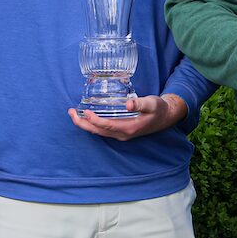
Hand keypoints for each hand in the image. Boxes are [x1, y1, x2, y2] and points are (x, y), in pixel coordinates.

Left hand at [69, 94, 187, 140]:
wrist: (166, 117)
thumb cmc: (159, 109)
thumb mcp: (152, 103)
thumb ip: (141, 103)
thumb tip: (129, 104)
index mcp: (128, 128)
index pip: (106, 126)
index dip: (94, 120)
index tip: (85, 111)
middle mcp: (122, 134)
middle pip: (97, 131)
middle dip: (82, 123)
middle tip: (70, 112)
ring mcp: (121, 134)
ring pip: (98, 132)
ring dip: (85, 124)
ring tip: (74, 113)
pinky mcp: (121, 131)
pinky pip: (103, 130)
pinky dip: (92, 124)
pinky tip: (87, 116)